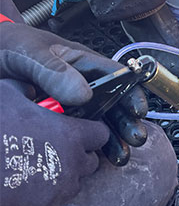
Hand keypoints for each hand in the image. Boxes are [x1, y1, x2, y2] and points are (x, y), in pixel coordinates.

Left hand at [0, 22, 148, 165]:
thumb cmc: (7, 46)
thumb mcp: (28, 52)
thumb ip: (53, 70)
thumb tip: (85, 94)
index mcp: (81, 62)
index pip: (116, 76)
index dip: (130, 93)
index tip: (137, 110)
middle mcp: (81, 84)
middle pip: (113, 104)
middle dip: (126, 122)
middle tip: (135, 139)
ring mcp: (70, 104)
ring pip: (99, 122)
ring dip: (112, 140)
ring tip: (120, 157)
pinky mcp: (57, 121)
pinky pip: (78, 134)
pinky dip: (89, 147)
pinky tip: (96, 159)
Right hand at [0, 80, 109, 205]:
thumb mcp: (7, 94)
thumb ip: (26, 90)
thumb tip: (31, 92)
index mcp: (71, 136)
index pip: (101, 134)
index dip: (91, 129)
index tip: (79, 127)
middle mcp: (73, 164)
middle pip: (91, 160)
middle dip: (79, 152)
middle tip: (57, 145)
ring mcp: (60, 190)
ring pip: (74, 182)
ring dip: (64, 172)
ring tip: (41, 163)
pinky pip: (55, 199)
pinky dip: (48, 191)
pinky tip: (28, 182)